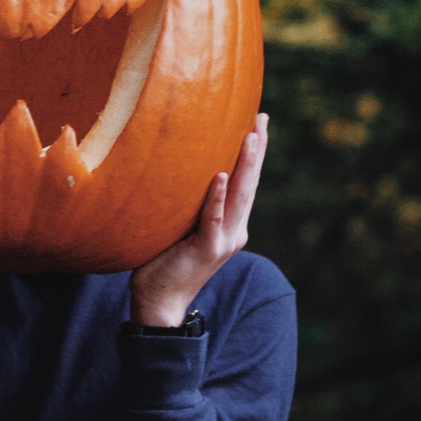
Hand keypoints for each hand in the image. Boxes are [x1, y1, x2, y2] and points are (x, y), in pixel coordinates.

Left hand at [129, 114, 267, 326]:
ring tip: (251, 137)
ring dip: (245, 165)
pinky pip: (213, 219)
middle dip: (256, 150)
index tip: (258, 122)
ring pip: (239, 196)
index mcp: (230, 223)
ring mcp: (224, 240)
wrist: (159, 302)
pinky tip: (221, 175)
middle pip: (249, 183)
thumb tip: (170, 165)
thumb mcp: (179, 224)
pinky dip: (217, 197)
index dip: (254, 153)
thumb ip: (186, 202)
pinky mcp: (207, 249)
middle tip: (261, 118)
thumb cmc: (162, 260)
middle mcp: (234, 230)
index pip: (245, 181)